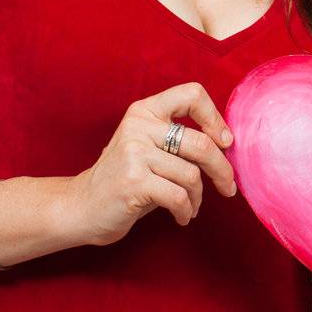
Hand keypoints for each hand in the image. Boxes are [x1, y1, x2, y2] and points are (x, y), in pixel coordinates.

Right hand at [61, 81, 237, 245]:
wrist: (82, 207)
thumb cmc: (127, 178)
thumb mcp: (149, 147)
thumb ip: (181, 140)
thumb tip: (227, 145)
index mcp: (145, 110)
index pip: (192, 94)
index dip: (215, 118)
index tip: (225, 142)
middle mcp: (139, 126)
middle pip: (201, 143)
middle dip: (222, 169)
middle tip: (229, 187)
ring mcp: (134, 153)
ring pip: (191, 174)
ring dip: (198, 196)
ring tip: (192, 206)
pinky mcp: (134, 182)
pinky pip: (178, 196)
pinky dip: (186, 210)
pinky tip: (181, 216)